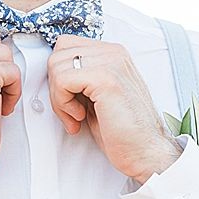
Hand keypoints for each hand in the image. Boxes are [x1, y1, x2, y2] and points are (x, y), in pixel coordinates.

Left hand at [47, 35, 183, 183]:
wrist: (146, 152)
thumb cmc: (124, 132)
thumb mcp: (97, 96)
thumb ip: (81, 78)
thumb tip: (53, 74)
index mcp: (113, 54)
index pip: (66, 46)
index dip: (60, 76)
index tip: (70, 102)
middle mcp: (113, 53)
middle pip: (58, 54)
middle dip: (56, 87)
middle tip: (71, 112)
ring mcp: (111, 63)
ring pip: (56, 66)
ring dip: (59, 98)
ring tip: (77, 116)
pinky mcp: (105, 79)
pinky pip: (62, 80)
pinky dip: (63, 103)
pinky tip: (80, 117)